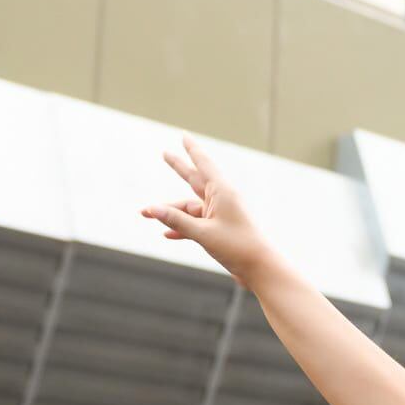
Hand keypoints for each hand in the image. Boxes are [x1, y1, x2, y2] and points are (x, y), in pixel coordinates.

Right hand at [142, 135, 275, 289]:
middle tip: (165, 153)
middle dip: (179, 167)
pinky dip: (182, 228)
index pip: (203, 164)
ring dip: (169, 212)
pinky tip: (166, 234)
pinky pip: (196, 224)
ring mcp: (220, 214)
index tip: (184, 135)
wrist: (260, 269)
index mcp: (222, 192)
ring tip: (145, 214)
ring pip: (190, 207)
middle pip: (195, 179)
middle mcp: (222, 199)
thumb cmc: (237, 247)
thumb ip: (177, 221)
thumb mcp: (203, 233)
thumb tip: (152, 209)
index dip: (192, 149)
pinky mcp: (220, 229)